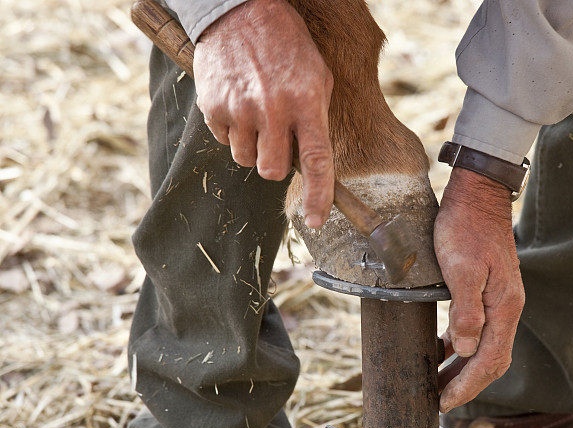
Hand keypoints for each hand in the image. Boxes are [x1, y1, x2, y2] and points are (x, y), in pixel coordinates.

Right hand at [194, 0, 333, 227]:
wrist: (240, 10)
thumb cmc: (286, 45)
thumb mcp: (317, 76)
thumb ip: (315, 119)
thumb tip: (312, 161)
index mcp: (306, 102)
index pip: (317, 162)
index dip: (319, 196)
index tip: (316, 220)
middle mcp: (273, 109)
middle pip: (273, 171)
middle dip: (274, 165)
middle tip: (275, 141)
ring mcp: (240, 109)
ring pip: (245, 160)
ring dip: (252, 147)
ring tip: (256, 113)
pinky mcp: (212, 106)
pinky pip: (223, 140)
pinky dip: (231, 130)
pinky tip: (237, 103)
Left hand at [435, 167, 524, 412]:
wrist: (478, 195)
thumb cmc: (466, 228)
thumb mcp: (461, 269)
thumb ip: (466, 311)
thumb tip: (465, 349)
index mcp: (504, 307)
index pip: (489, 360)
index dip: (468, 385)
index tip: (445, 403)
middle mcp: (507, 308)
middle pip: (491, 359)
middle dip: (467, 384)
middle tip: (440, 401)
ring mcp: (500, 299)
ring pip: (485, 346)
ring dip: (463, 368)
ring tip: (438, 383)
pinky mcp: (489, 291)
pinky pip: (478, 329)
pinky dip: (462, 346)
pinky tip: (444, 349)